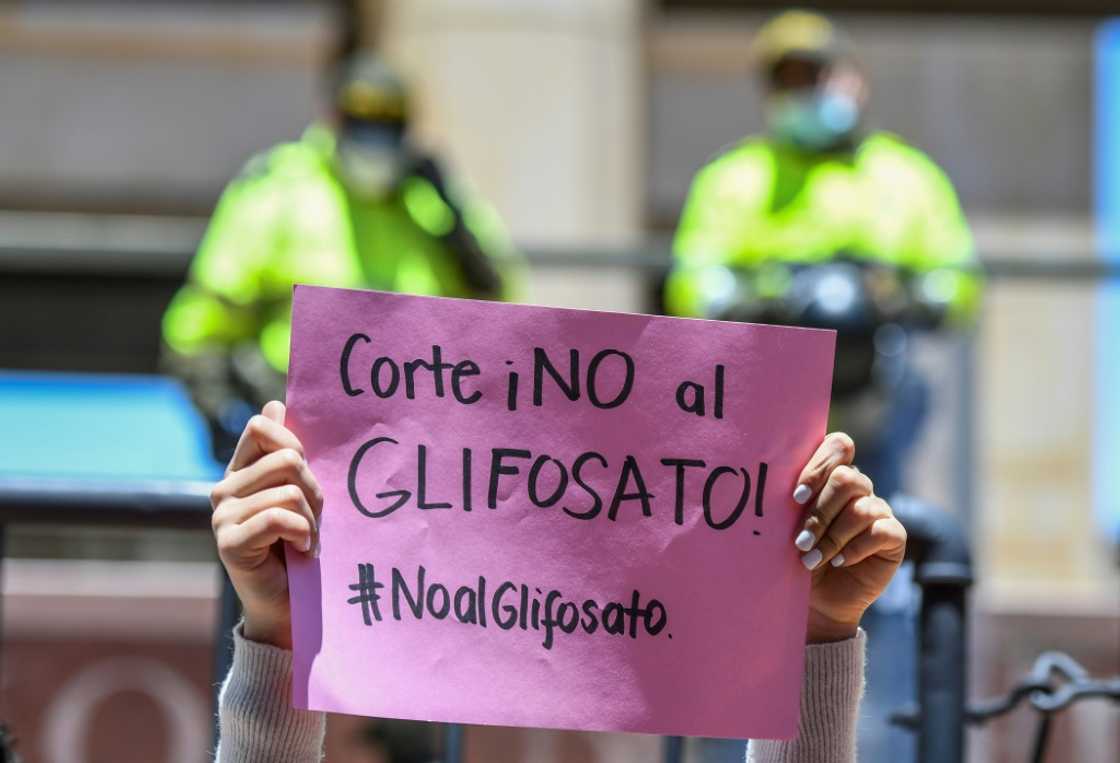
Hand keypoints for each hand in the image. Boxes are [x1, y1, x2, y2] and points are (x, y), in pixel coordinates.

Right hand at [210, 401, 323, 648]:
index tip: (308, 476)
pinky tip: (301, 551)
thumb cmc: (299, 544)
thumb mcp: (300, 493)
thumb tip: (275, 404)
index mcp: (240, 471)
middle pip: (286, 458)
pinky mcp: (230, 542)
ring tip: (307, 540)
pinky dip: (302, 534)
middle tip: (314, 519)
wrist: (290, 605)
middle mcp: (224, 489)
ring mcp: (223, 516)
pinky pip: (280, 518)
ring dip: (312, 520)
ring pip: (289, 491)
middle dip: (314, 490)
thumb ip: (286, 452)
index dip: (295, 445)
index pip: (261, 428)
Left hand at [791, 433, 906, 643]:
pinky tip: (838, 562)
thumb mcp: (787, 527)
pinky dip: (854, 549)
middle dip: (820, 512)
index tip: (795, 498)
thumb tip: (775, 487)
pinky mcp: (893, 536)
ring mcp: (878, 509)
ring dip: (831, 537)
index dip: (819, 467)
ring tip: (810, 559)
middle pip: (847, 478)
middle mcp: (857, 488)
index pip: (838, 447)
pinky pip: (880, 531)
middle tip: (800, 540)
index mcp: (831, 475)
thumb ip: (790, 502)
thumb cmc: (796, 555)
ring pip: (860, 508)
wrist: (815, 598)